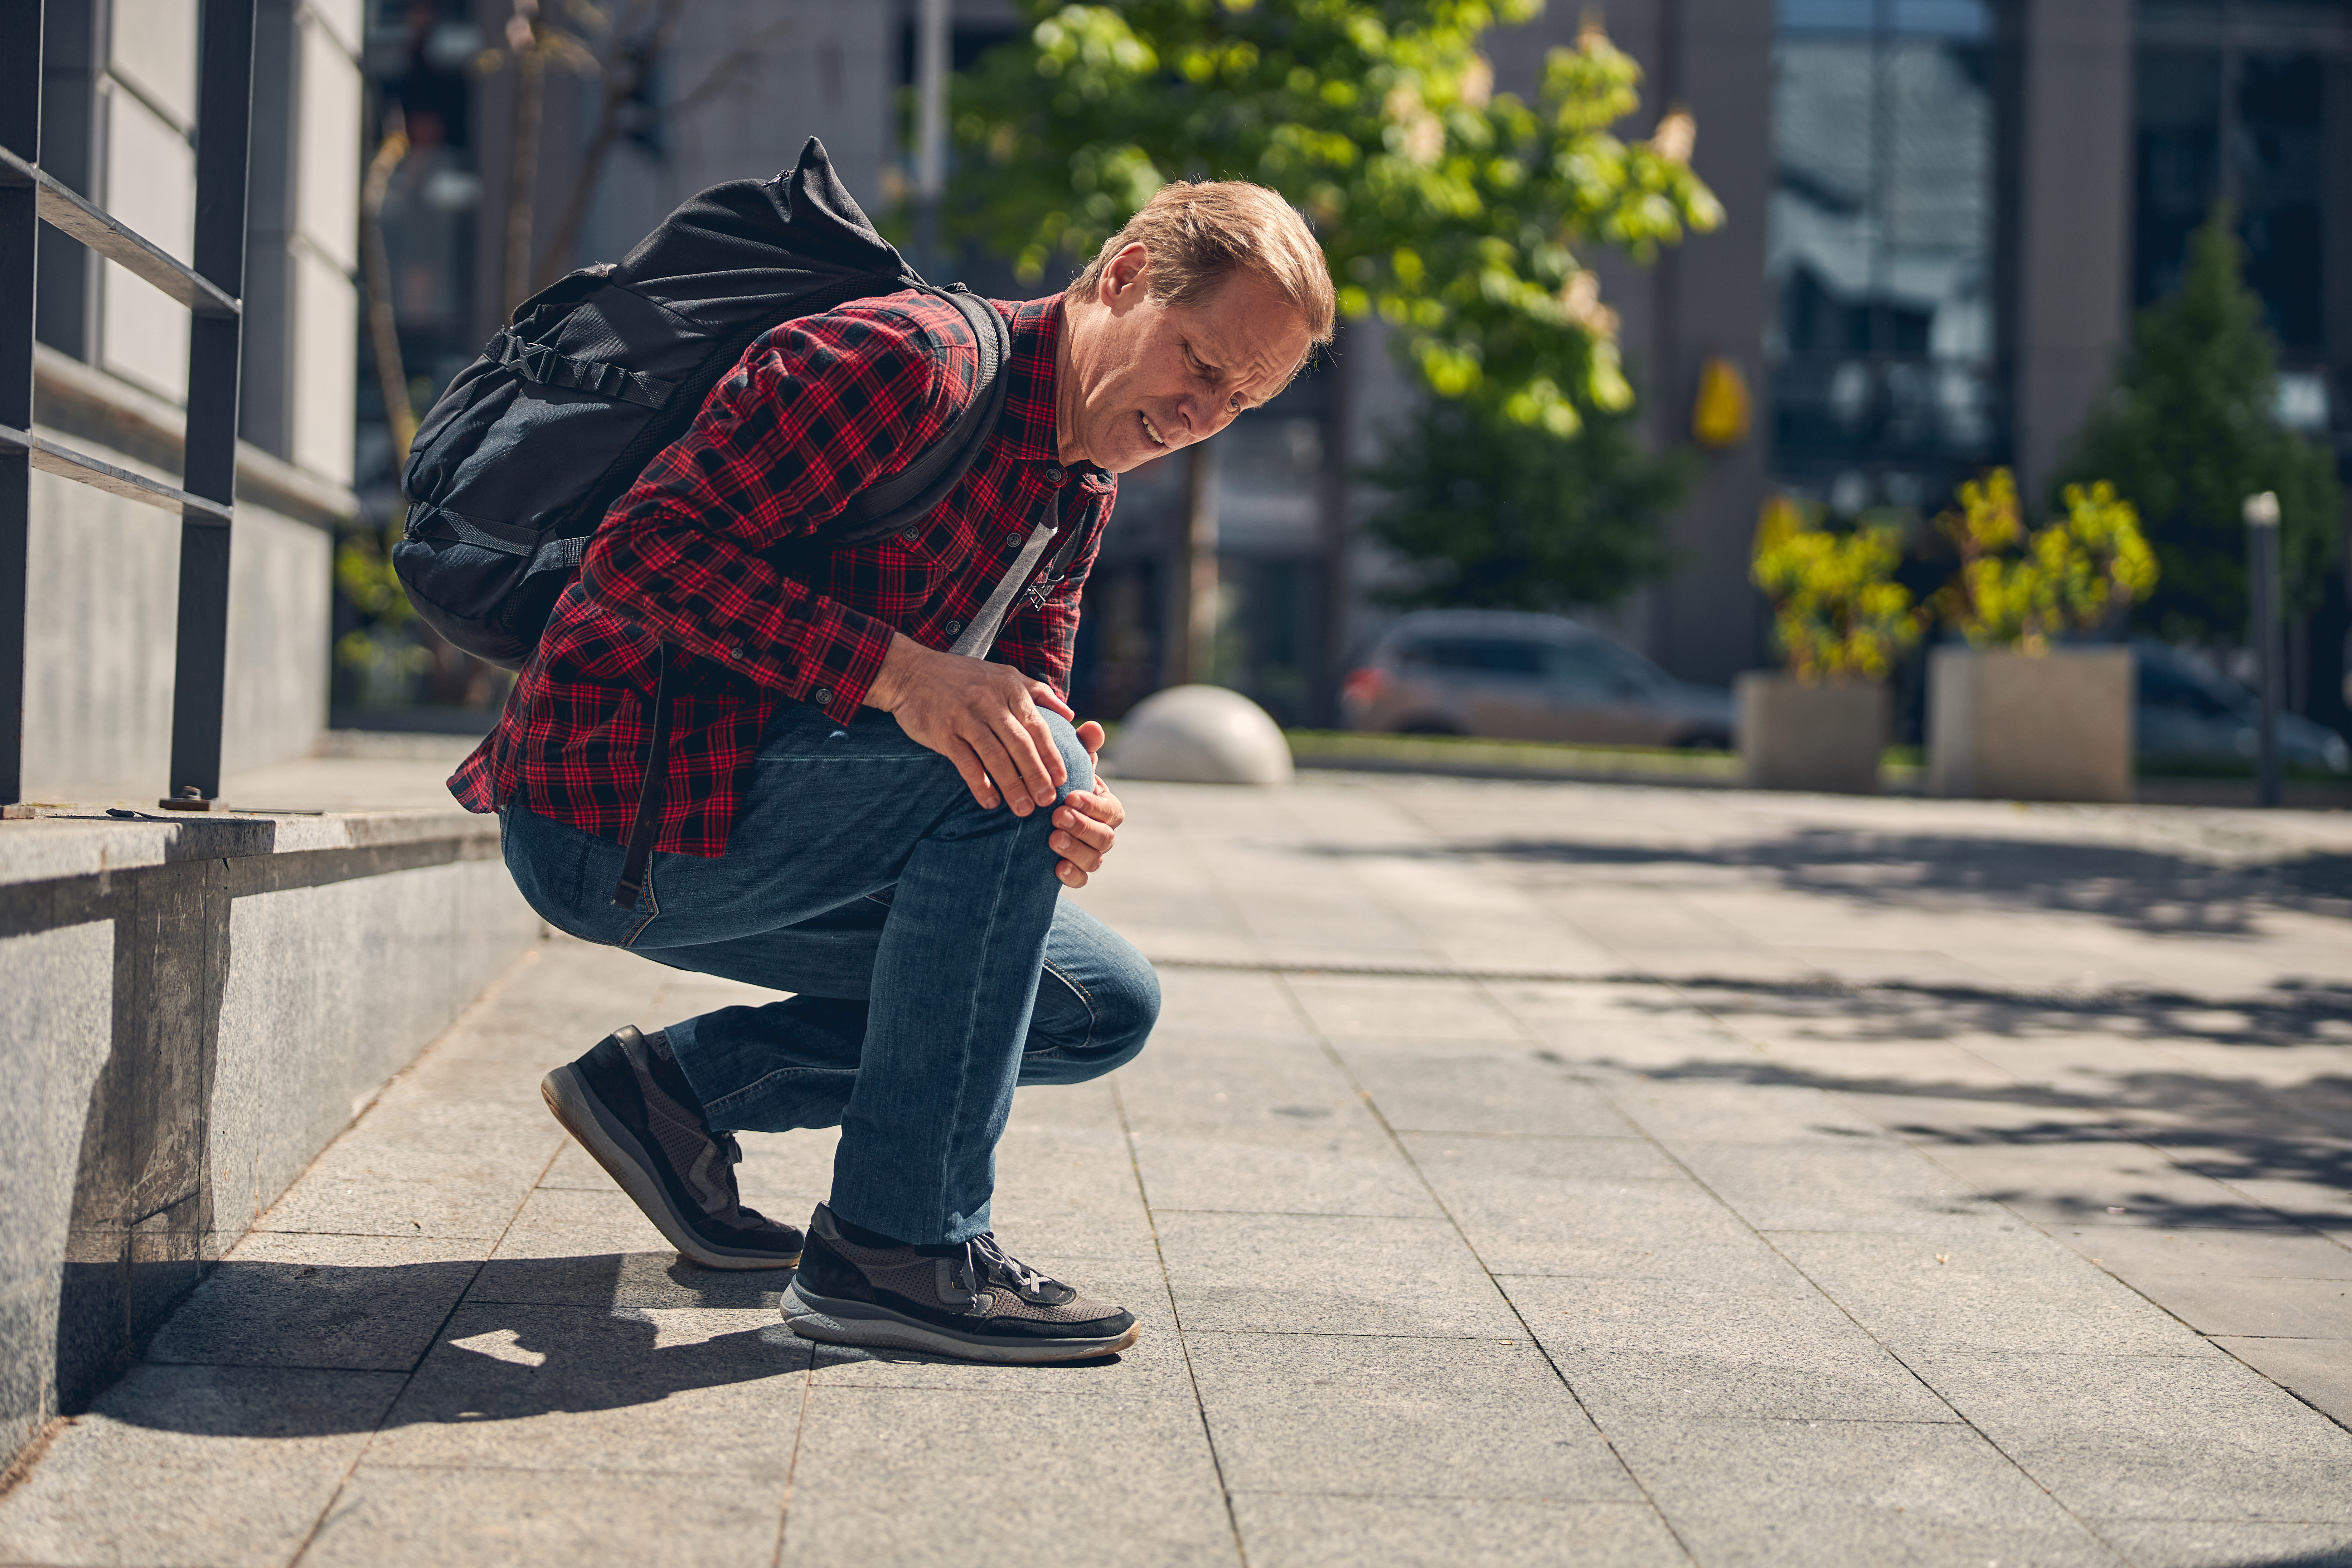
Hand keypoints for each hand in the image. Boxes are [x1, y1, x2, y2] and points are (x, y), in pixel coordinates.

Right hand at [866, 633, 1072, 814]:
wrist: (911, 672)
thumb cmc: (961, 676)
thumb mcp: (1003, 674)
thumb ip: (1037, 692)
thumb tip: (1070, 714)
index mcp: (1009, 688)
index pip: (1037, 726)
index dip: (1051, 755)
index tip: (1062, 778)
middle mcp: (990, 701)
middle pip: (1020, 744)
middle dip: (1036, 775)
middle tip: (1048, 801)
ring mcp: (965, 717)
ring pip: (995, 756)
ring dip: (1012, 785)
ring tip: (1024, 809)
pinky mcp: (943, 732)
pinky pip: (965, 763)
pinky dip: (979, 784)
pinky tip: (990, 802)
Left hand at [1050, 720, 1122, 887]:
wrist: (1036, 809)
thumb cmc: (1058, 782)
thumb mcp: (1069, 762)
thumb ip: (1082, 746)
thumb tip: (1093, 727)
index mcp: (1106, 806)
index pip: (1111, 810)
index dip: (1093, 806)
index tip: (1070, 797)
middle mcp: (1102, 832)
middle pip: (1105, 837)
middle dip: (1082, 827)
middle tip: (1057, 817)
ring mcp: (1089, 853)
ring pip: (1095, 859)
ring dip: (1075, 850)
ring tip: (1052, 839)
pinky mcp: (1073, 870)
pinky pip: (1081, 879)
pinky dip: (1072, 875)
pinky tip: (1056, 868)